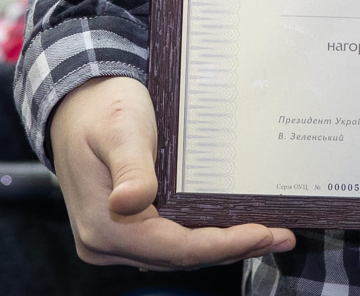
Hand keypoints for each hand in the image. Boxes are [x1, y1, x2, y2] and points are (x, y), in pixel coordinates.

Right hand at [49, 76, 293, 268]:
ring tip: (268, 234)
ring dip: (221, 246)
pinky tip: (231, 227)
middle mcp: (105, 243)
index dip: (224, 245)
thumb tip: (128, 203)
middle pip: (180, 257)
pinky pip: (168, 243)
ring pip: (176, 254)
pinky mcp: (123, 230)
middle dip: (233, 248)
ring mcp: (112, 241)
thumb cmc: (101, 108)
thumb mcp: (120, 129)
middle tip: (281, 236)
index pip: (177, 249)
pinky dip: (202, 237)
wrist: (78, 102)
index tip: (265, 233)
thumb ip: (130, 166)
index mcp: (104, 226)